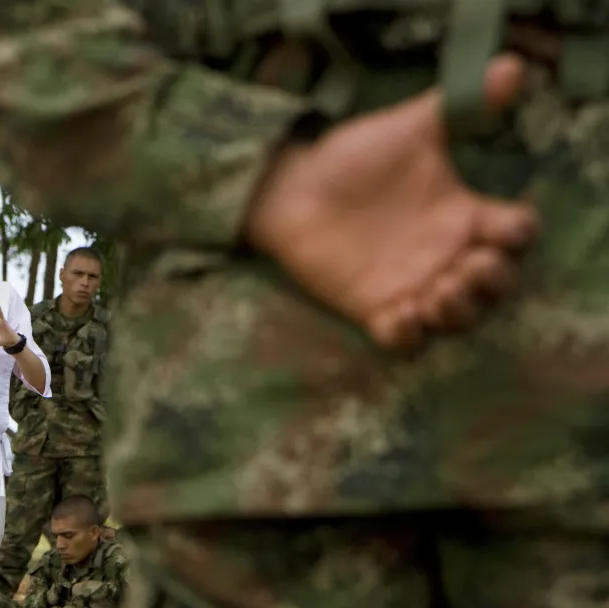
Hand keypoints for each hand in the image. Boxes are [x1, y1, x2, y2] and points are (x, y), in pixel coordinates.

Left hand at [246, 53, 536, 349]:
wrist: (290, 187)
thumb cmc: (352, 157)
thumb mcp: (408, 129)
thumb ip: (458, 107)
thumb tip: (509, 67)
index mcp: (463, 214)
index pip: (515, 236)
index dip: (518, 235)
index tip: (498, 225)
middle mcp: (444, 255)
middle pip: (496, 287)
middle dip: (493, 283)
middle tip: (467, 267)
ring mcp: (411, 285)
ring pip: (458, 319)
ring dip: (459, 312)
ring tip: (439, 292)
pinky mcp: (373, 308)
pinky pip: (404, 340)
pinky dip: (409, 335)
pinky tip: (401, 313)